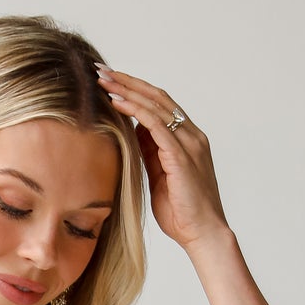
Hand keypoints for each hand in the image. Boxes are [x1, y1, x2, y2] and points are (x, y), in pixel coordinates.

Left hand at [94, 65, 228, 251]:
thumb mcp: (160, 178)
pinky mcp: (181, 155)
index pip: (160, 104)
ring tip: (104, 80)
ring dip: (127, 89)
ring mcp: (188, 142)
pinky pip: (155, 123)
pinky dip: (135, 110)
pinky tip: (116, 102)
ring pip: (155, 104)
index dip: (135, 90)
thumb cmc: (182, 213)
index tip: (111, 82)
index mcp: (187, 140)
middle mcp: (191, 135)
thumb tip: (134, 136)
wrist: (203, 234)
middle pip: (157, 97)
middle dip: (128, 82)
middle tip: (101, 70)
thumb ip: (150, 155)